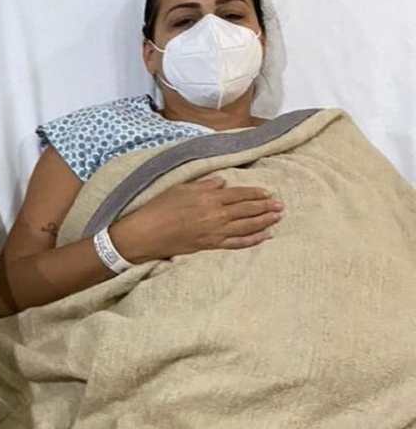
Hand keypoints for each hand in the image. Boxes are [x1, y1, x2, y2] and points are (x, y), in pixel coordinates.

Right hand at [111, 177, 282, 263]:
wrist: (147, 233)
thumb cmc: (160, 208)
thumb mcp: (181, 189)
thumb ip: (204, 185)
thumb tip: (222, 182)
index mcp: (209, 198)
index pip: (239, 194)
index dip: (255, 194)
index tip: (268, 193)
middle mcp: (216, 215)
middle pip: (247, 210)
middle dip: (265, 207)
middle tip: (280, 206)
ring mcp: (215, 232)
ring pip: (247, 227)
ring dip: (264, 222)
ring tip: (277, 218)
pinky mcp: (211, 245)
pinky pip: (237, 244)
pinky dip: (253, 240)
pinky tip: (264, 237)